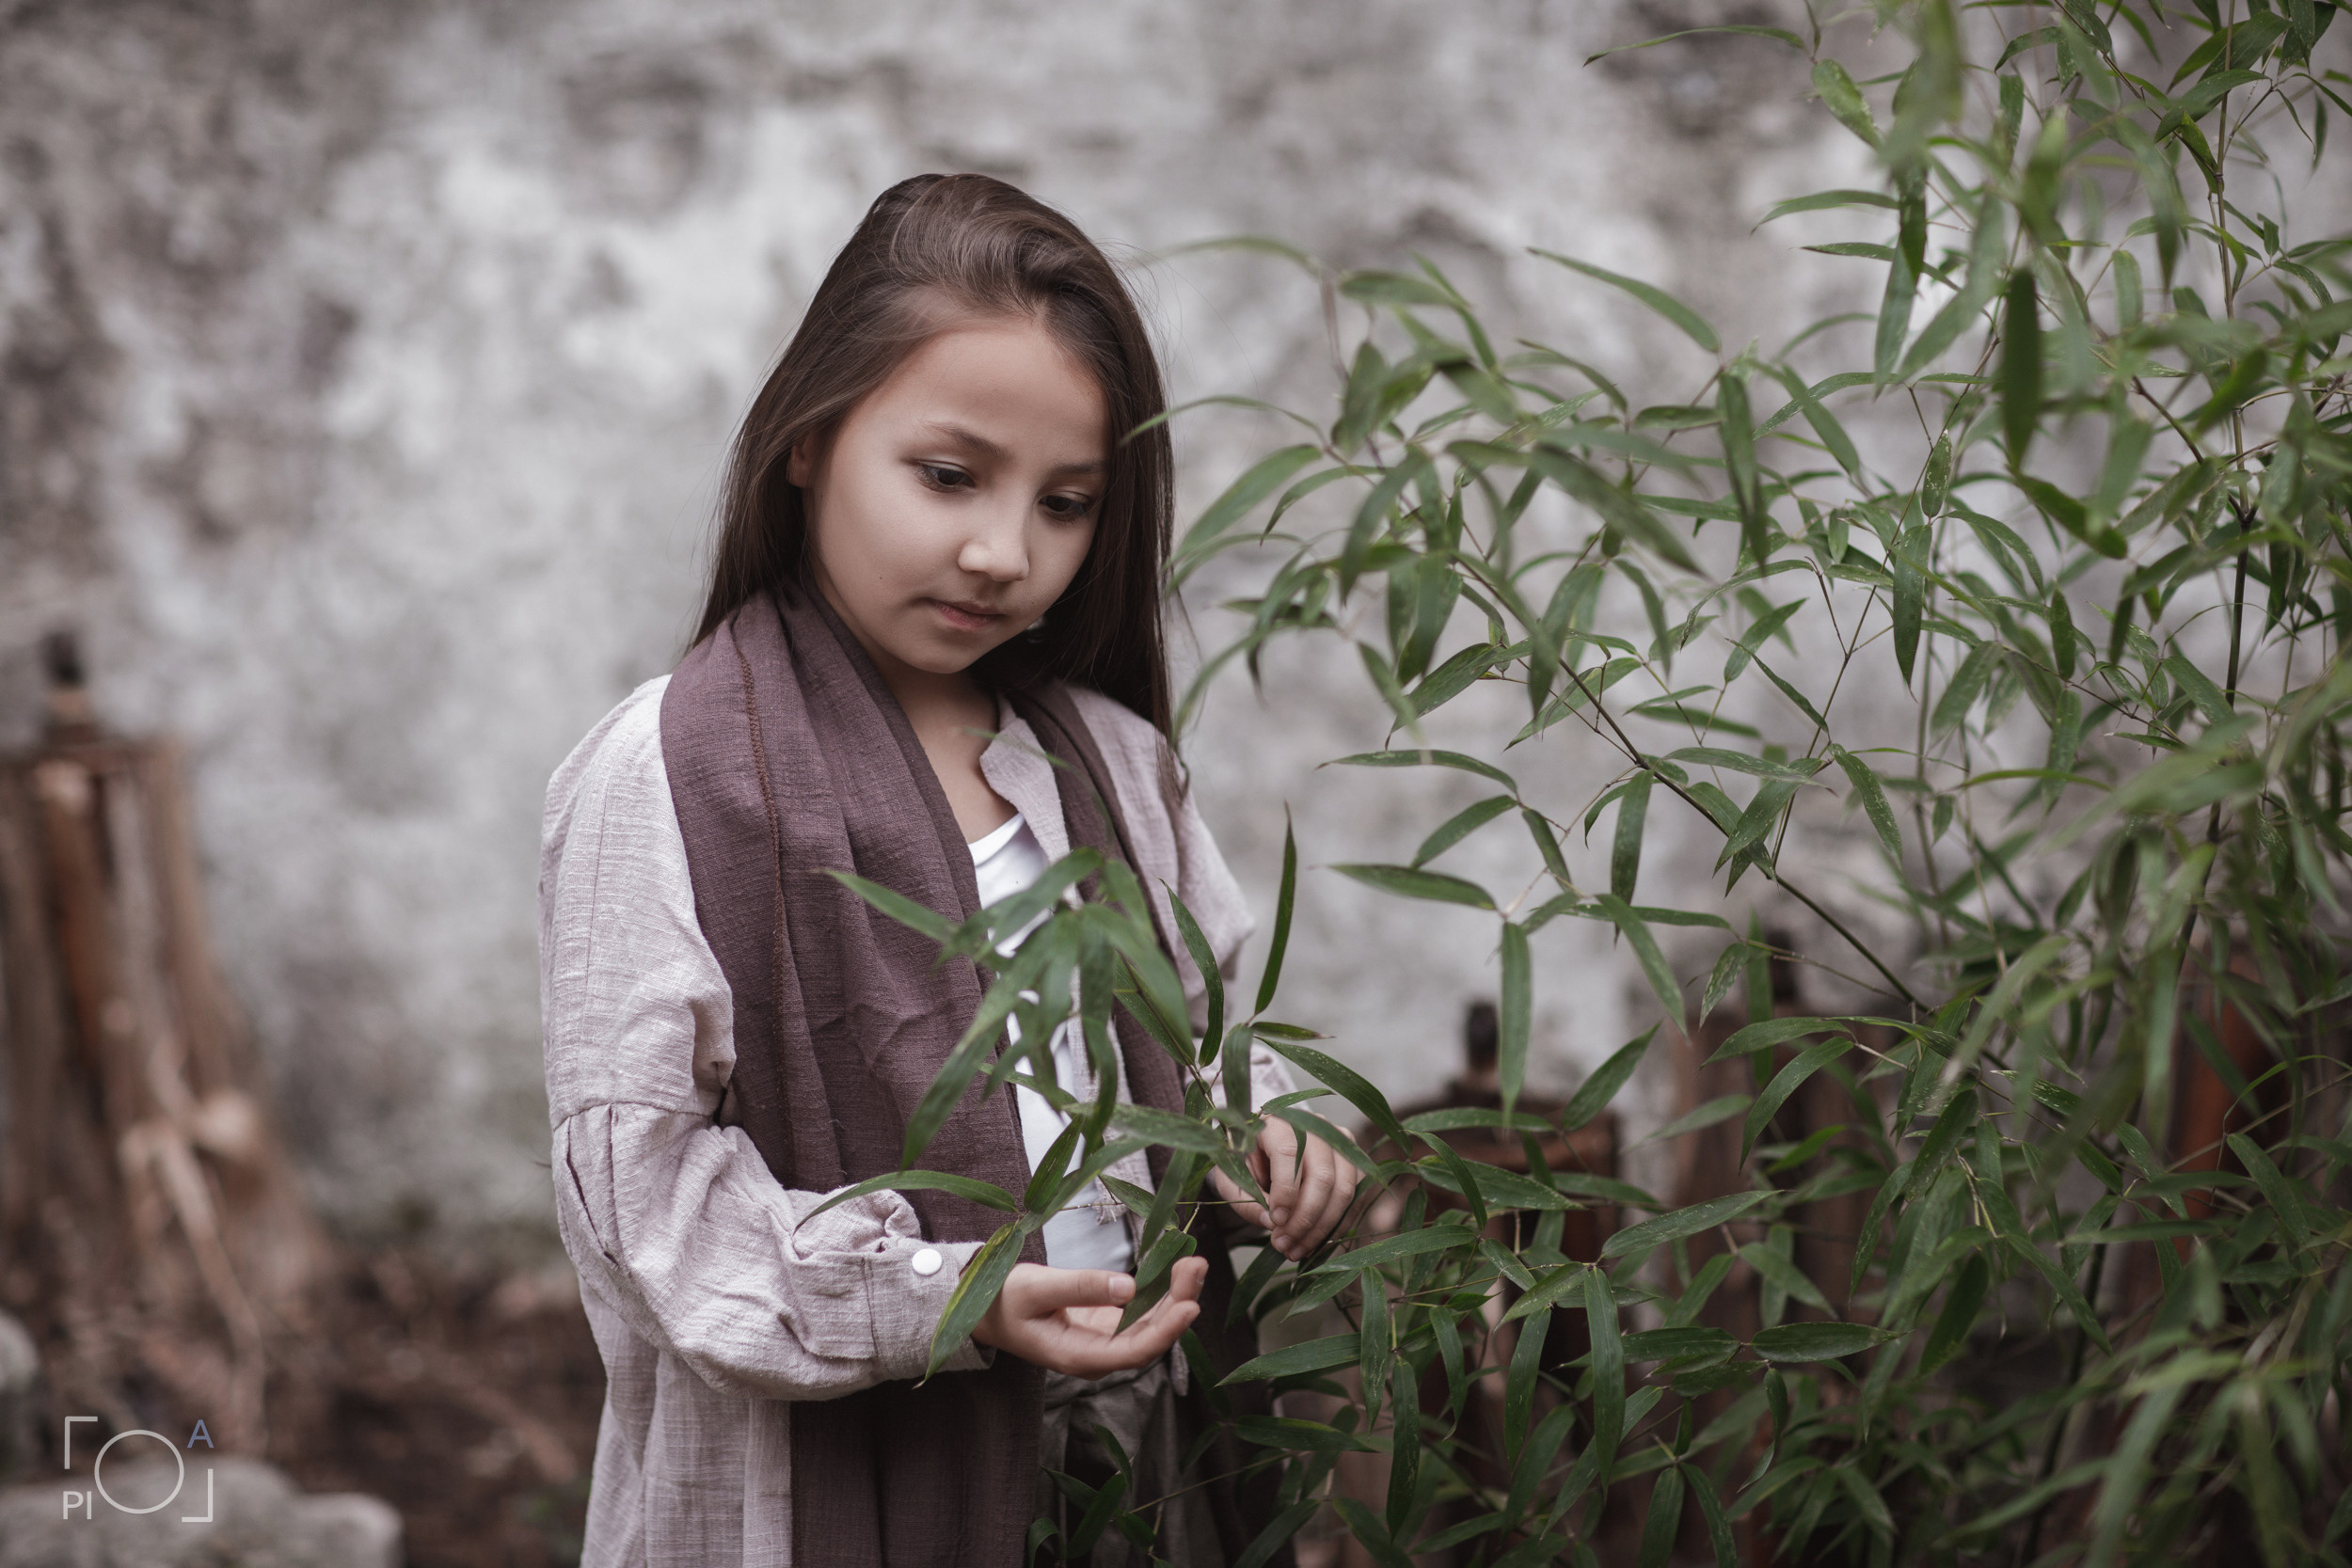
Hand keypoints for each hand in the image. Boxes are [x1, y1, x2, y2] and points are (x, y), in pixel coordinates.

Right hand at [970, 1258, 1205, 1378]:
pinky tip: (1175, 1269)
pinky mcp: (1107, 1324)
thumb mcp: (1036, 1287)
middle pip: (1150, 1337)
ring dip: (1175, 1296)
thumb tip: (1129, 1287)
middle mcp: (1098, 1355)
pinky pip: (1142, 1313)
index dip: (1166, 1331)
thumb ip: (1080, 1287)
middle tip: (1197, 1265)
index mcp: (1078, 1356)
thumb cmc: (1004, 1300)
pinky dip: (1160, 1292)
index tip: (1190, 1305)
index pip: (1133, 1351)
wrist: (987, 1311)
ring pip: (1151, 1324)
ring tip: (1193, 1262)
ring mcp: (1105, 1341)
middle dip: (1178, 1303)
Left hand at [1211, 1120, 1357, 1259]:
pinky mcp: (1353, 1161)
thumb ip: (1247, 1199)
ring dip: (1322, 1228)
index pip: (1289, 1153)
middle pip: (1322, 1175)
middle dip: (1304, 1219)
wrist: (1265, 1147)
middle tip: (1283, 1244)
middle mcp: (1315, 1126)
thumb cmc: (1245, 1161)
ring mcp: (1340, 1142)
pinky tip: (1314, 1243)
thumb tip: (1272, 1223)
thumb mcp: (1233, 1179)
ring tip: (1296, 1250)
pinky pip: (1355, 1198)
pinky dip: (1337, 1226)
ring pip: (1344, 1189)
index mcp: (1278, 1122)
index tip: (1275, 1222)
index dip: (1285, 1191)